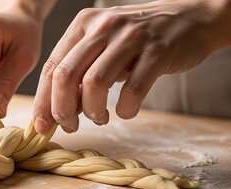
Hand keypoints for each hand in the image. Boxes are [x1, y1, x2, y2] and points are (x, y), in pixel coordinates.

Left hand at [33, 0, 219, 132]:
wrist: (190, 19)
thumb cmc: (138, 41)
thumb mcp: (103, 47)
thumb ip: (81, 72)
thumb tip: (58, 110)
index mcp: (83, 25)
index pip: (52, 67)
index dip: (43, 101)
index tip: (41, 126)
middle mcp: (102, 27)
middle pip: (66, 75)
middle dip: (62, 109)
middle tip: (70, 125)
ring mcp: (130, 37)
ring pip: (95, 83)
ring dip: (93, 111)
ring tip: (100, 117)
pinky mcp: (157, 51)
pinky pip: (133, 90)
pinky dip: (125, 109)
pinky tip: (126, 111)